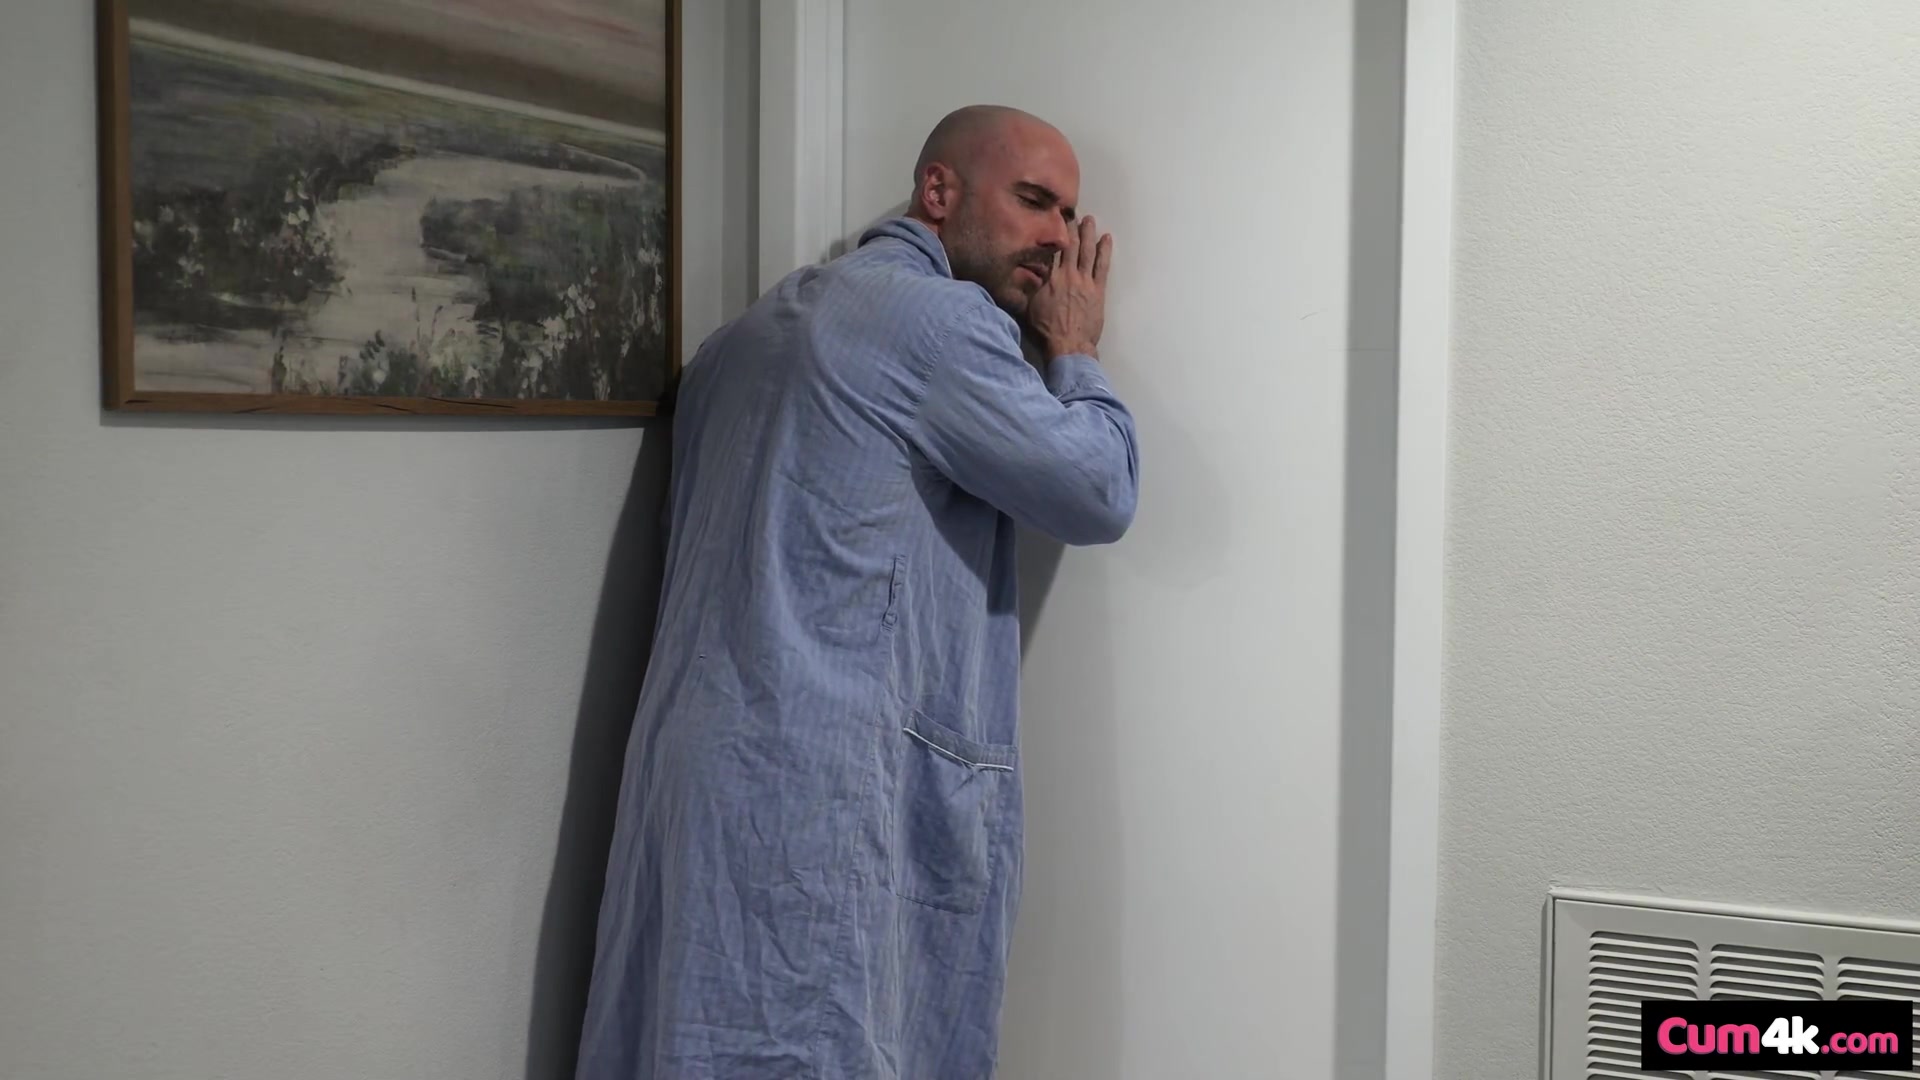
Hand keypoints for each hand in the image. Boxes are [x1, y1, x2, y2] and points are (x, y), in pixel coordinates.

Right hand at [1027, 216, 1111, 359]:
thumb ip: (1028, 287)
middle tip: (1072, 213)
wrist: (1068, 345)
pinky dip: (1105, 251)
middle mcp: (1068, 275)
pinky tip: (1107, 238)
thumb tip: (1020, 272)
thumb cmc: (1046, 329)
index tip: (1054, 219)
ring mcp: (1085, 281)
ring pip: (1087, 251)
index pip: (1051, 250)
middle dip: (1071, 228)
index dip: (1053, 234)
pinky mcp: (1098, 290)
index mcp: (1050, 278)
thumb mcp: (1029, 307)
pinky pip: (1102, 266)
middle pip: (1070, 246)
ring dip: (1089, 234)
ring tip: (1090, 220)